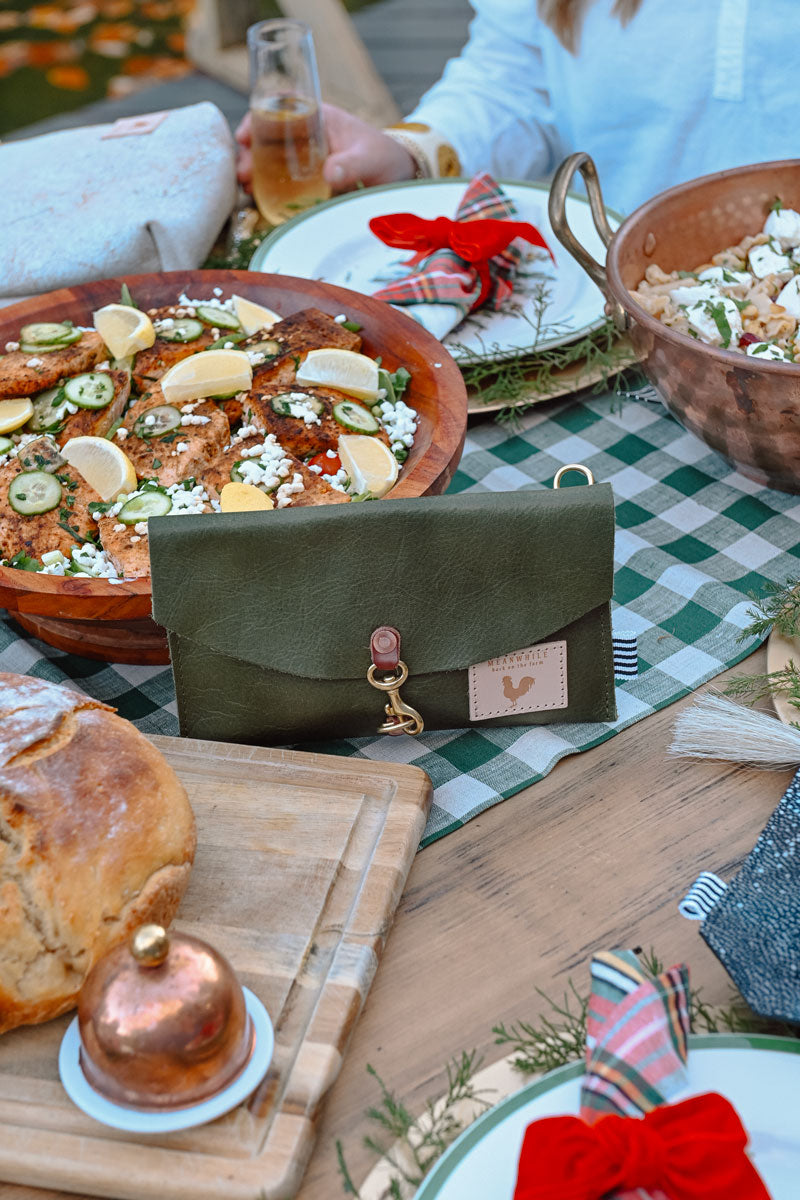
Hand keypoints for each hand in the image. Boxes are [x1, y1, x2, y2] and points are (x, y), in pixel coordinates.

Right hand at [235, 103, 415, 195]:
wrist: (400, 177)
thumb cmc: (386, 158)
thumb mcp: (371, 159)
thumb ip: (352, 164)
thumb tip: (328, 174)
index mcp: (319, 117)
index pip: (280, 107)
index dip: (257, 117)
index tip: (244, 136)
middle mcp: (306, 135)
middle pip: (266, 137)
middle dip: (248, 153)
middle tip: (243, 174)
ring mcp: (304, 159)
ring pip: (269, 160)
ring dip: (253, 173)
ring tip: (246, 190)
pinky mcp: (307, 181)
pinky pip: (281, 182)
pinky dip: (266, 190)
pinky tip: (258, 202)